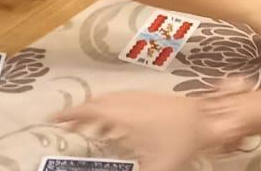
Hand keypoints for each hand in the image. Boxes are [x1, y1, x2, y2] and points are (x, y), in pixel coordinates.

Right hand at [54, 92, 218, 170]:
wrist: (209, 120)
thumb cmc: (181, 143)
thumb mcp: (156, 167)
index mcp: (121, 115)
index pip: (86, 111)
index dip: (67, 115)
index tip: (51, 119)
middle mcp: (127, 101)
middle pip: (95, 104)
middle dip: (79, 115)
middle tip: (68, 128)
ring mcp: (139, 96)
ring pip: (109, 101)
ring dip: (96, 113)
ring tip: (90, 131)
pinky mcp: (151, 97)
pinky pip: (122, 100)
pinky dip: (112, 110)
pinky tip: (118, 127)